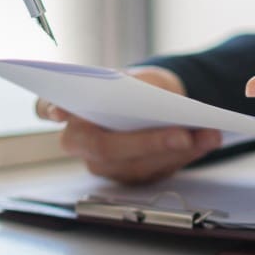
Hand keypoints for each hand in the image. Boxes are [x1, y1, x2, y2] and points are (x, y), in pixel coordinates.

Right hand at [36, 67, 221, 183]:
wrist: (152, 101)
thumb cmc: (136, 86)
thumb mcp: (133, 78)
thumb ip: (134, 88)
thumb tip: (154, 103)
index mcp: (68, 108)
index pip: (47, 108)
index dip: (51, 109)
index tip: (60, 111)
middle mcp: (78, 141)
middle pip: (103, 148)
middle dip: (145, 143)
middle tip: (181, 134)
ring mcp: (102, 163)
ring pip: (134, 165)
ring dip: (174, 151)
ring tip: (205, 134)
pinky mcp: (128, 176)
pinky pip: (156, 171)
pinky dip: (186, 154)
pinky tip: (207, 139)